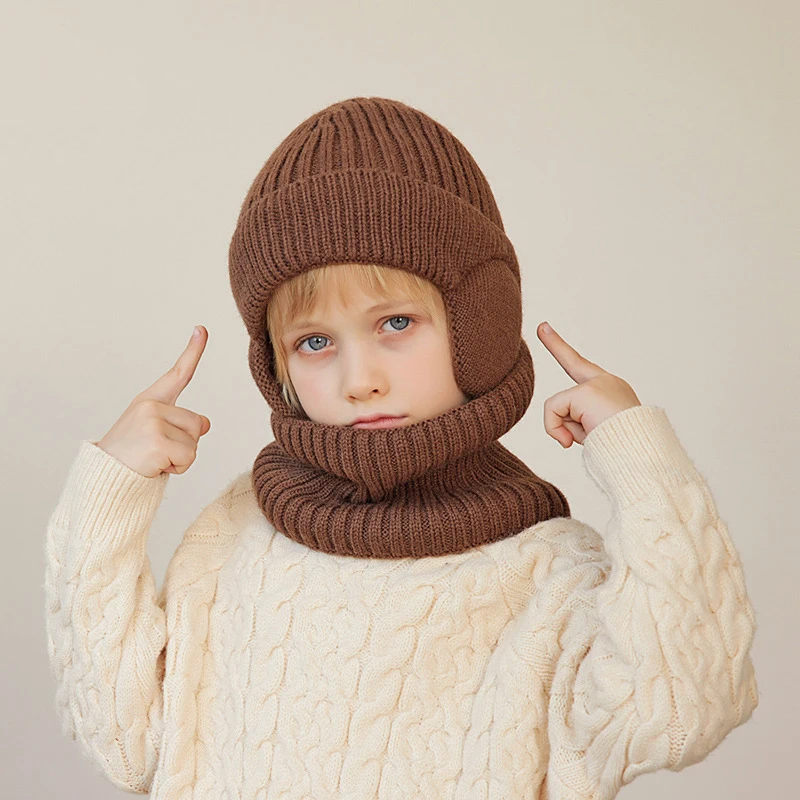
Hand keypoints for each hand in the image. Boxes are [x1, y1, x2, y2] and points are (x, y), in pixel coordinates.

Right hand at [96, 326, 211, 476]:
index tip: (202, 329)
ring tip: (154, 458)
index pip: (178, 373)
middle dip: (185, 443)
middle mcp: (151, 406)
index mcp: (150, 400)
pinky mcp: (158, 443)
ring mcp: (153, 422)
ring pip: (195, 443)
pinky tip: (155, 466)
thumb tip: (204, 424)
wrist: (104, 478)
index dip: (193, 351)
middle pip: (198, 423)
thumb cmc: (131, 456)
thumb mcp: (155, 433)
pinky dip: (178, 468)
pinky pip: (189, 458)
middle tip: (156, 451)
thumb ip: (180, 424)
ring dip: (181, 457)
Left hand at [536, 322, 640, 447]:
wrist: (640, 456)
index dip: (565, 351)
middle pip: (572, 361)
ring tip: (589, 438)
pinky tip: (574, 440)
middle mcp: (607, 382)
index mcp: (612, 391)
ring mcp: (597, 384)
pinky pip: (553, 410)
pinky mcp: (586, 392)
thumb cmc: (623, 453)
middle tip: (542, 325)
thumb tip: (563, 437)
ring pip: (558, 405)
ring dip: (563, 428)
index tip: (548, 329)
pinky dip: (555, 428)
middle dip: (555, 343)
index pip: (584, 370)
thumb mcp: (595, 437)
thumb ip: (574, 427)